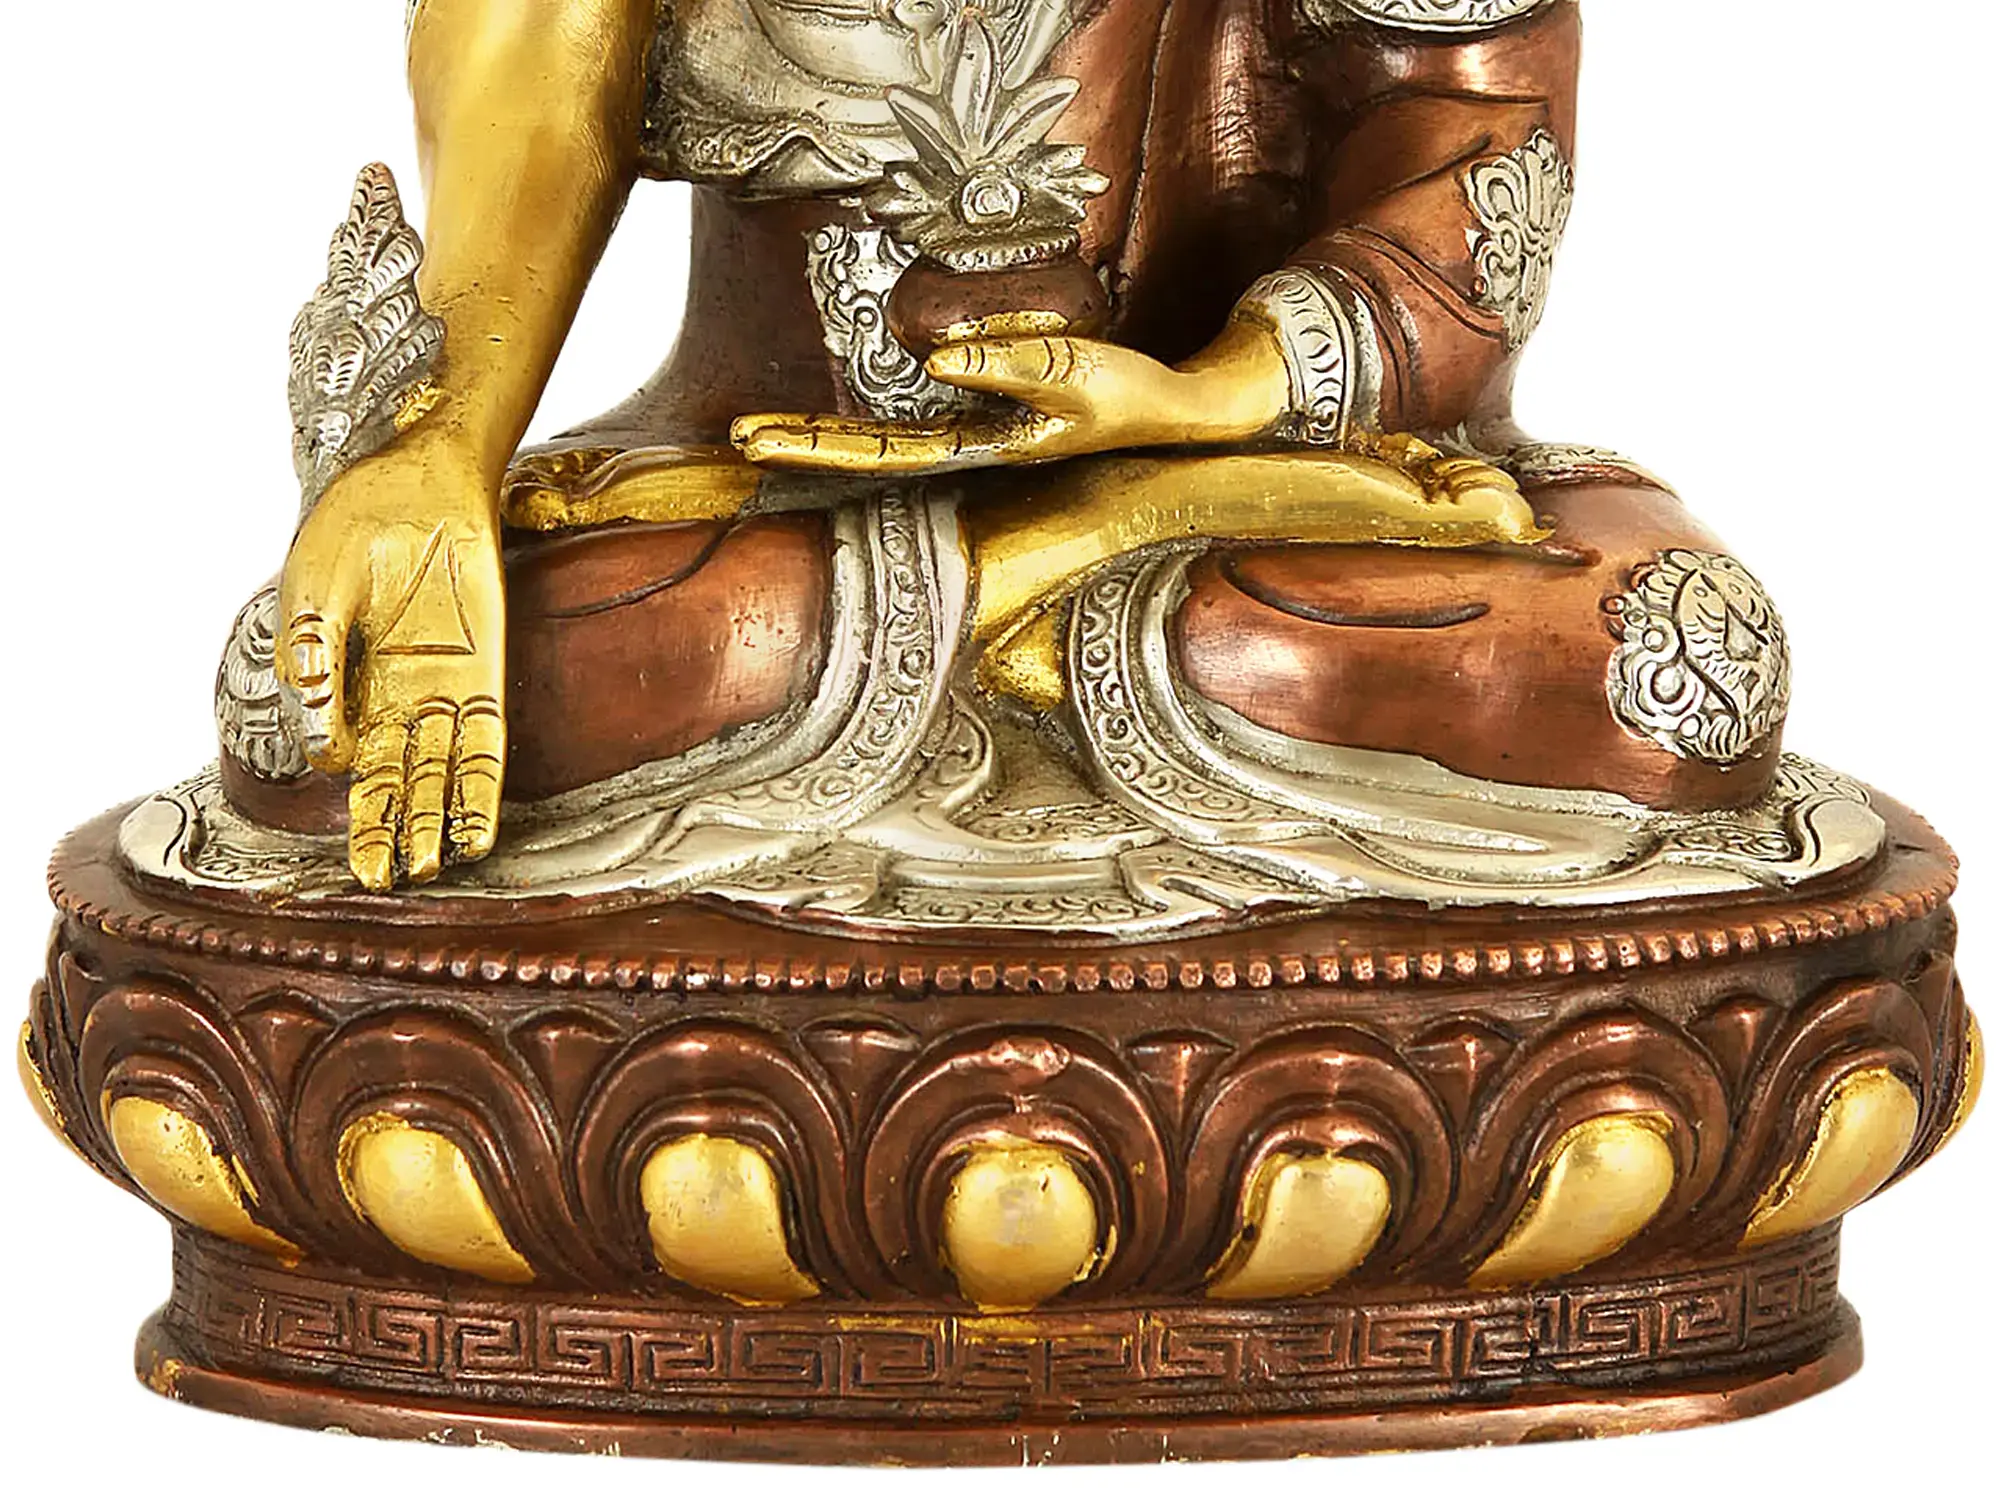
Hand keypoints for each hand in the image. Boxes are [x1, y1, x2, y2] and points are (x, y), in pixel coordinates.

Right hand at [277, 433, 506, 891]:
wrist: (415, 479)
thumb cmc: (351, 530)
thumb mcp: (312, 597)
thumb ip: (311, 667)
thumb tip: (326, 751)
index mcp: (350, 686)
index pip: (352, 767)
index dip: (353, 807)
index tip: (352, 841)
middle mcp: (401, 697)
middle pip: (398, 780)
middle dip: (390, 832)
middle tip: (383, 882)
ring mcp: (445, 686)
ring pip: (442, 769)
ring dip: (436, 819)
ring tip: (429, 869)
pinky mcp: (487, 670)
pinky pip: (489, 737)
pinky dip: (483, 782)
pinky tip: (480, 826)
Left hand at [731, 318, 1290, 475]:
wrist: (1175, 415)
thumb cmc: (1132, 396)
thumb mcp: (1082, 373)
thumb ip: (1013, 366)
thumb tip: (934, 355)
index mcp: (984, 447)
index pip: (882, 450)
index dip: (816, 445)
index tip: (751, 440)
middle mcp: (967, 448)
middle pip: (867, 452)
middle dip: (801, 447)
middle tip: (733, 437)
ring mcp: (971, 436)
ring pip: (882, 441)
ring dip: (823, 439)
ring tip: (760, 433)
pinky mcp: (983, 416)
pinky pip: (909, 422)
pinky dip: (864, 424)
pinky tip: (830, 424)